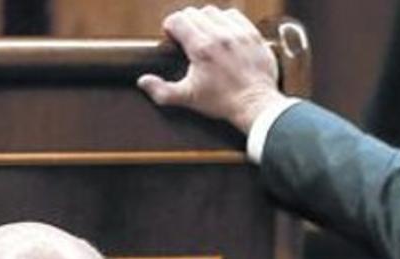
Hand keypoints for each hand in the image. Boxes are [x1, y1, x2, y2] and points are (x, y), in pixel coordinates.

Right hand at [137, 5, 285, 133]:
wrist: (256, 105)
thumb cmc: (222, 102)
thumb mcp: (189, 98)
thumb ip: (162, 90)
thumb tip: (142, 81)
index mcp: (201, 47)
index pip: (177, 19)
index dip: (171, 28)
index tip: (173, 40)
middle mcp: (220, 35)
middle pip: (193, 13)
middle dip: (186, 24)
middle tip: (188, 40)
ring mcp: (238, 33)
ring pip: (214, 12)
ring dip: (206, 20)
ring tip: (206, 36)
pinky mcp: (253, 35)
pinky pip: (235, 16)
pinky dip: (226, 21)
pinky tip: (224, 34)